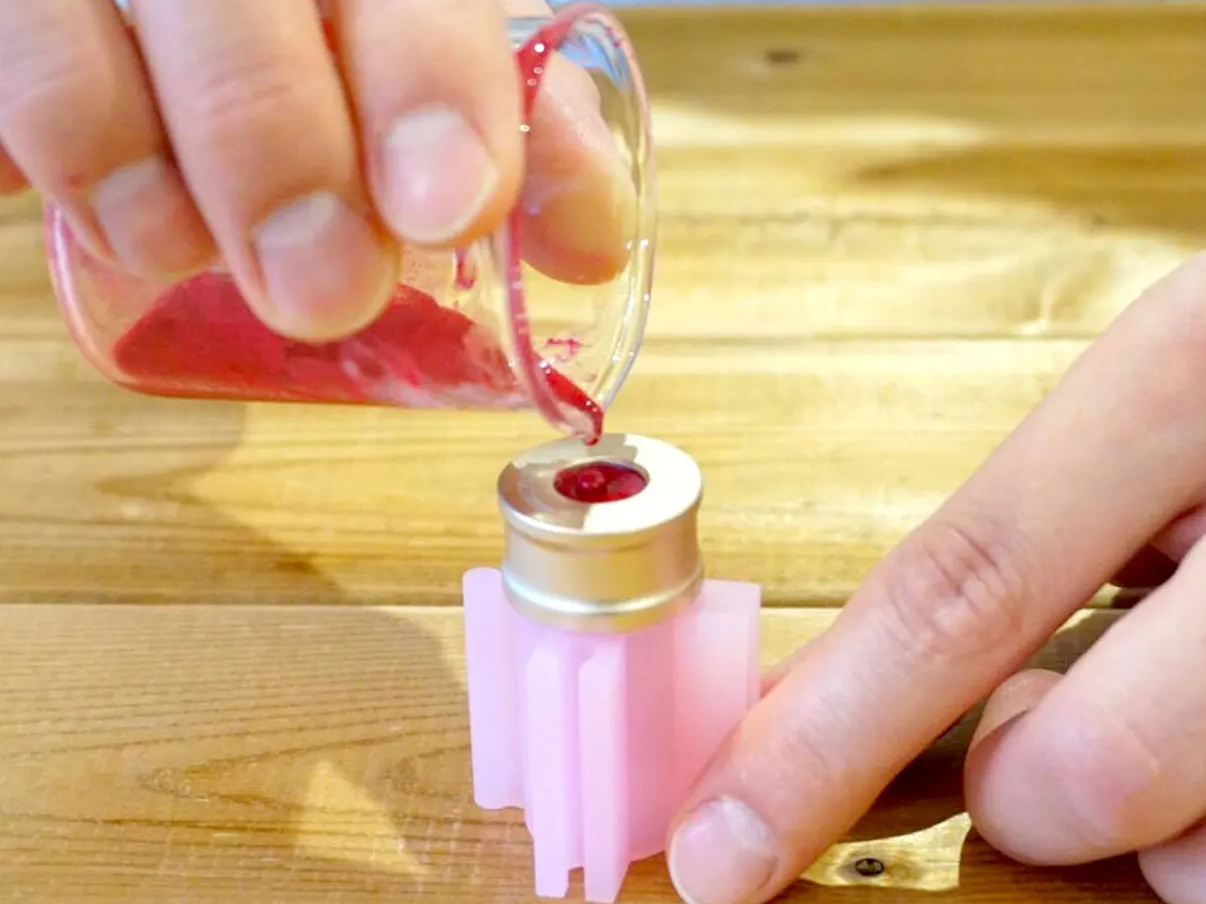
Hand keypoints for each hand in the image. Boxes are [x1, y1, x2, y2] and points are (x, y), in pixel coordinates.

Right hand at [0, 0, 631, 340]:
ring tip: (176, 248)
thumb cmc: (327, 27)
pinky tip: (66, 202)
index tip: (448, 209)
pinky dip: (33, 170)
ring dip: (139, 190)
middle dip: (278, 162)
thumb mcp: (425, 46)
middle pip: (227, 13)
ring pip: (73, 70)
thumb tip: (593, 243)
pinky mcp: (1, 26)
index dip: (425, 88)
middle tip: (324, 291)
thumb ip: (514, 125)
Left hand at [666, 252, 1205, 903]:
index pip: (952, 585)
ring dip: (1179, 829)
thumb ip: (1056, 551)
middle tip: (1057, 751)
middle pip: (1080, 767)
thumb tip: (976, 745)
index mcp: (1185, 371)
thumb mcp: (1174, 403)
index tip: (717, 850)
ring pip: (1199, 864)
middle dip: (1034, 797)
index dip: (814, 740)